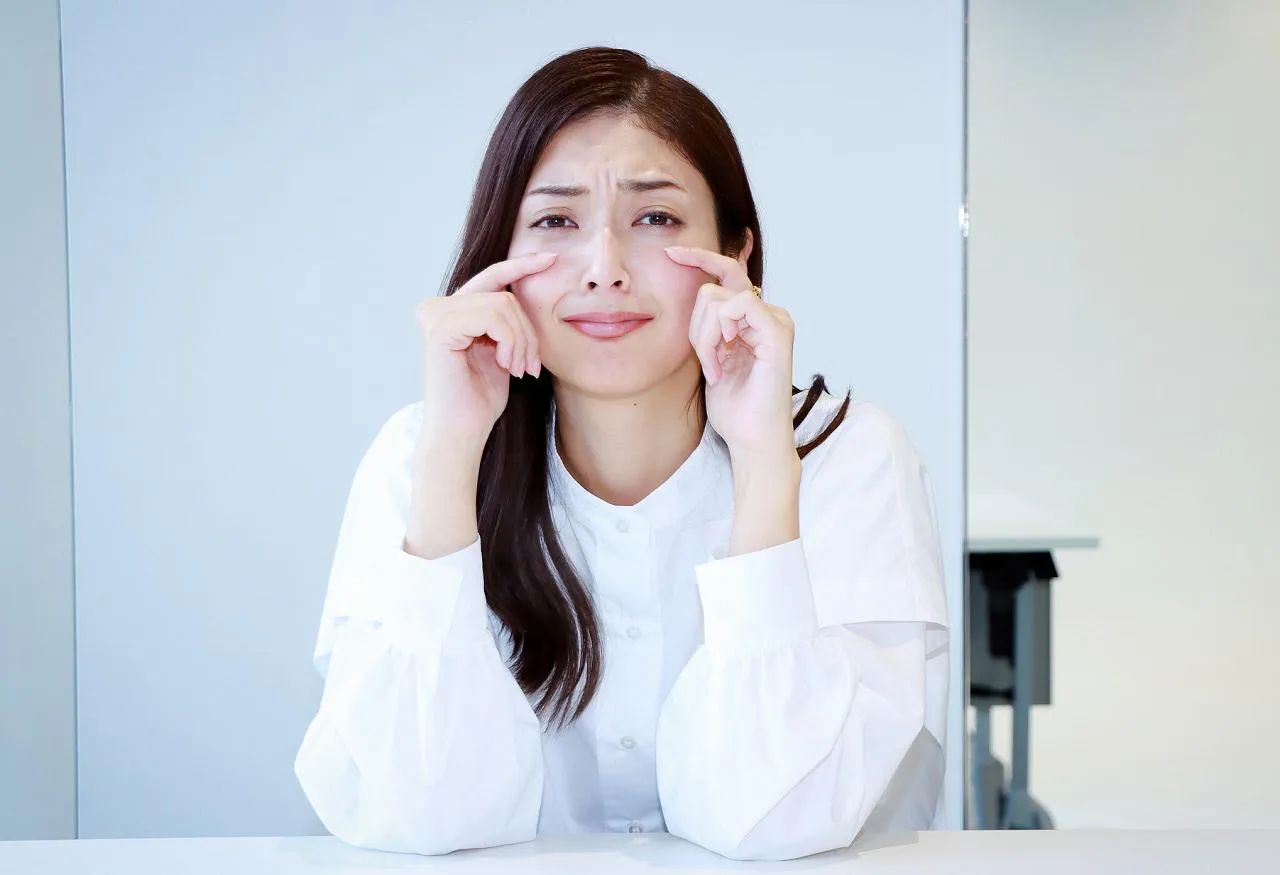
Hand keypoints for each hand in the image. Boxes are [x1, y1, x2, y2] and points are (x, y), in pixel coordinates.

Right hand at [415, 252, 555, 445]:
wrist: (462, 431)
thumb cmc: (480, 398)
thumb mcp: (501, 350)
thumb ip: (507, 320)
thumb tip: (530, 286)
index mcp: (449, 310)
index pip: (491, 277)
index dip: (521, 266)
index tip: (551, 258)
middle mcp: (436, 307)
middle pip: (503, 295)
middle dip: (527, 330)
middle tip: (531, 365)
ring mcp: (434, 315)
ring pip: (502, 306)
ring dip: (521, 340)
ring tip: (519, 368)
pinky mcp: (439, 328)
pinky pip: (493, 318)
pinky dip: (510, 342)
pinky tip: (506, 366)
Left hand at [664, 245, 795, 456]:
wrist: (752, 438)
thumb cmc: (734, 406)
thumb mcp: (710, 357)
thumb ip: (706, 326)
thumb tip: (692, 296)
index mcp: (753, 318)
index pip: (726, 273)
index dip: (700, 258)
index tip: (670, 252)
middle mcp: (767, 313)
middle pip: (717, 283)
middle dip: (696, 322)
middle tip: (704, 358)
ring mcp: (775, 320)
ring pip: (718, 299)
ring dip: (704, 338)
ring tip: (714, 369)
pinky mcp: (777, 331)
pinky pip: (737, 307)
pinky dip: (717, 336)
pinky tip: (722, 364)